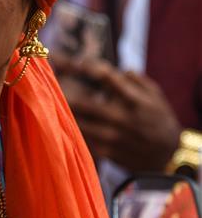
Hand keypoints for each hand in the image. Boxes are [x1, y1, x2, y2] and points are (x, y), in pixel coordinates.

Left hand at [56, 56, 181, 171]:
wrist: (168, 154)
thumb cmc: (159, 118)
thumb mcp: (156, 95)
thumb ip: (137, 80)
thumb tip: (117, 69)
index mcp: (136, 101)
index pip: (109, 79)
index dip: (92, 68)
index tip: (79, 63)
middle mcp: (123, 119)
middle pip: (87, 104)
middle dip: (67, 95)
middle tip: (52, 86)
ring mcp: (114, 137)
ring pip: (81, 124)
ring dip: (65, 114)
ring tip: (50, 105)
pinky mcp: (108, 151)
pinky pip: (84, 140)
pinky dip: (71, 131)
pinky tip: (60, 123)